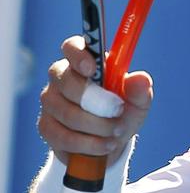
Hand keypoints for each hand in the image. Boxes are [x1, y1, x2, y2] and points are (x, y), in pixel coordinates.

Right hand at [37, 36, 151, 165]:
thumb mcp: (137, 102)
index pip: (71, 47)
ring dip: (96, 126)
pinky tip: (105, 145)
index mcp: (85, 63)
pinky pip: (62, 136)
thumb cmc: (122, 112)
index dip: (78, 55)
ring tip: (117, 131)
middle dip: (96, 101)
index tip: (93, 69)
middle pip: (66, 81)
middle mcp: (62, 78)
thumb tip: (140, 79)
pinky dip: (88, 143)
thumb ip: (139, 90)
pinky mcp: (46, 126)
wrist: (109, 142)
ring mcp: (50, 102)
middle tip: (119, 111)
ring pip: (66, 112)